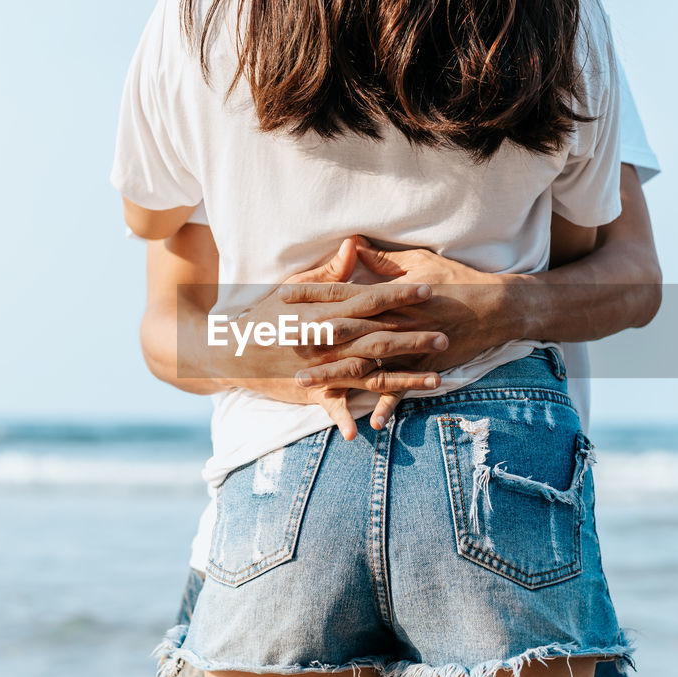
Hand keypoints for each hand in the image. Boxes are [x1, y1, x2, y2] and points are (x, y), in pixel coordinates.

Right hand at [220, 238, 448, 440]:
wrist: (231, 349)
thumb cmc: (266, 314)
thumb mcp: (294, 286)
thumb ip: (329, 272)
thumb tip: (353, 245)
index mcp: (328, 311)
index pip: (371, 299)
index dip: (402, 294)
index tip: (431, 289)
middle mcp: (328, 339)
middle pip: (380, 337)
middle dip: (415, 337)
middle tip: (446, 335)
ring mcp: (322, 366)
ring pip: (370, 374)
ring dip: (404, 379)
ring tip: (437, 380)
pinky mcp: (312, 389)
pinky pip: (332, 405)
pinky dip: (343, 418)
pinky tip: (362, 431)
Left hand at [279, 237, 519, 429]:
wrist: (497, 307)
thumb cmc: (457, 280)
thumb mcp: (419, 261)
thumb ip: (384, 262)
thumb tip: (356, 247)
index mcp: (390, 294)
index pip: (344, 292)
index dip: (313, 294)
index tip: (283, 295)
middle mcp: (395, 321)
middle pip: (345, 329)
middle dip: (310, 335)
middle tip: (279, 340)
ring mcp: (409, 347)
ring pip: (364, 362)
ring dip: (333, 373)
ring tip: (303, 382)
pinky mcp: (424, 367)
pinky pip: (402, 389)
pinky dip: (386, 405)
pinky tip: (367, 423)